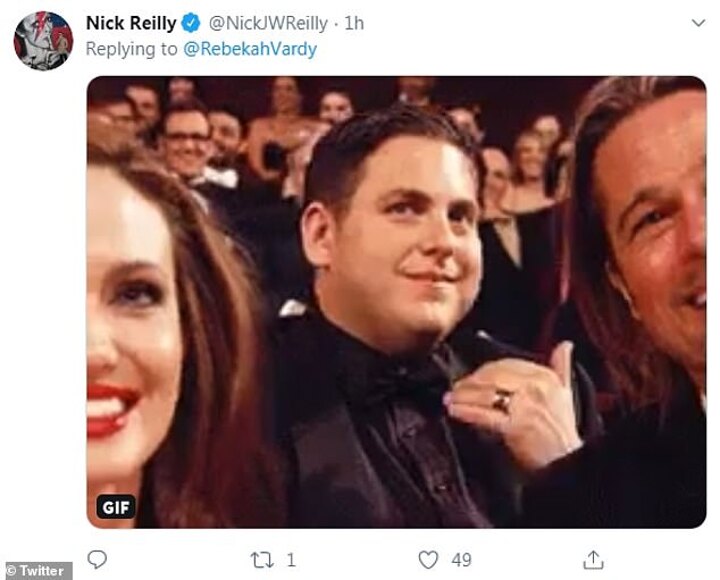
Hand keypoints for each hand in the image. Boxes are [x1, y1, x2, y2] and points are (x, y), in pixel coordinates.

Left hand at [444, 341, 581, 470]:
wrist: (567, 461)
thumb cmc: (562, 430)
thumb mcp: (566, 393)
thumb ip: (562, 366)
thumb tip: (565, 345)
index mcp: (545, 376)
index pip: (506, 365)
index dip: (484, 370)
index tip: (472, 376)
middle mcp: (536, 387)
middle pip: (492, 377)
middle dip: (470, 383)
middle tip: (455, 388)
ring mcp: (525, 406)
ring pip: (485, 394)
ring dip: (463, 396)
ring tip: (450, 399)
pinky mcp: (515, 426)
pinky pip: (484, 414)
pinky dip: (466, 411)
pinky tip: (455, 411)